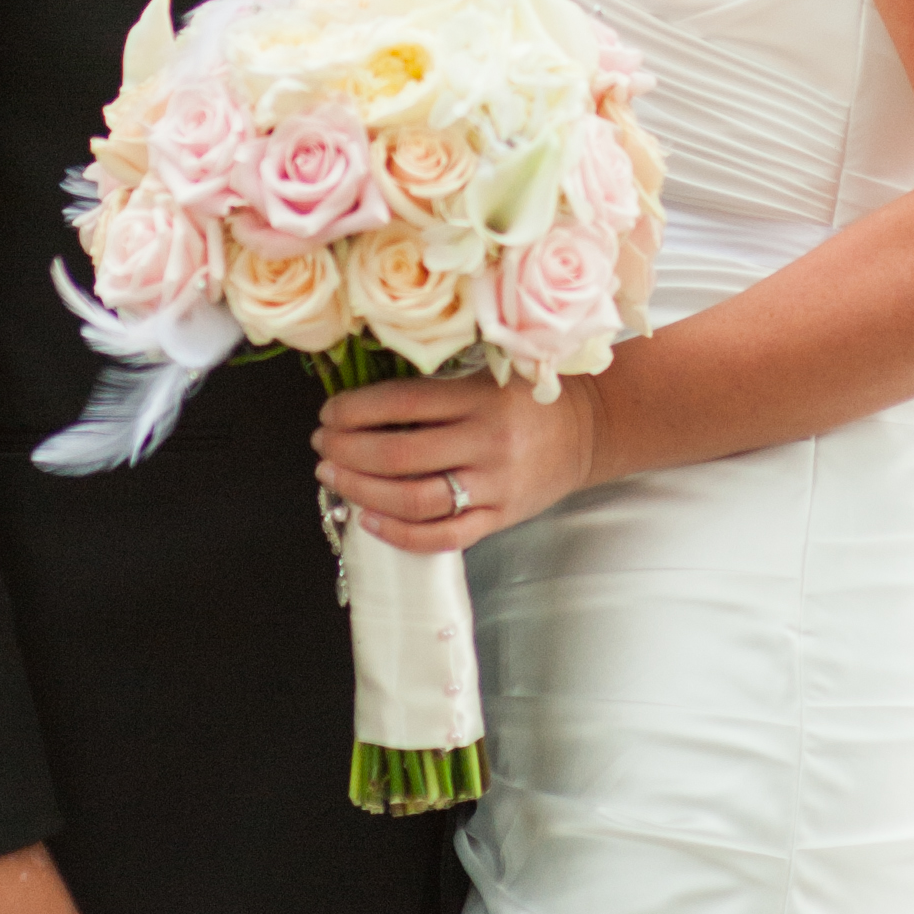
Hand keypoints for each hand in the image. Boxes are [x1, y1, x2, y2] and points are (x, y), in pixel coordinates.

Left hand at [314, 367, 600, 554]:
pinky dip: (400, 534)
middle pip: (400, 454)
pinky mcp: (500, 517)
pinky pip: (443, 536)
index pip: (403, 402)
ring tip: (335, 478)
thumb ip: (436, 393)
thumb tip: (362, 410)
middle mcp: (486, 441)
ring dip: (363, 491)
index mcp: (480, 397)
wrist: (591, 428)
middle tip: (322, 447)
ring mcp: (494, 484)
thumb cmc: (527, 399)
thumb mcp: (488, 376)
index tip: (328, 413)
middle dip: (348, 451)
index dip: (356, 410)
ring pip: (415, 499)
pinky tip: (370, 521)